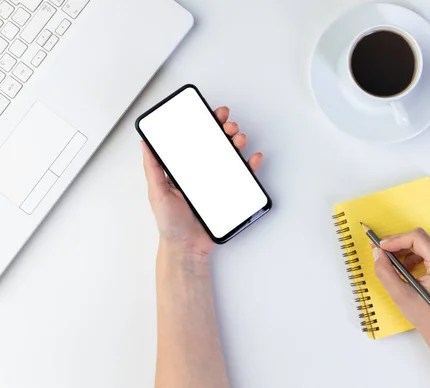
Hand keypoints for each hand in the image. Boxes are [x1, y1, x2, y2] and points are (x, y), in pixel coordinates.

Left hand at [142, 106, 262, 258]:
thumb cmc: (170, 224)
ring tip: (238, 139)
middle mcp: (202, 173)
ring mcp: (217, 182)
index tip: (211, 113)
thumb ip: (153, 169)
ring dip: (237, 143)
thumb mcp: (157, 193)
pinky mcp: (230, 194)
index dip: (204, 124)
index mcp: (185, 169)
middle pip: (216, 144)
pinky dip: (251, 165)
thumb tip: (145, 143)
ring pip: (231, 156)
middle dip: (224, 129)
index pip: (195, 140)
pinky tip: (253, 158)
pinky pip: (243, 177)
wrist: (187, 248)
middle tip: (227, 125)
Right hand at [373, 228, 429, 341]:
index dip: (397, 239)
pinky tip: (406, 269)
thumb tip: (378, 252)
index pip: (418, 239)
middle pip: (421, 239)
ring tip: (394, 265)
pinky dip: (414, 256)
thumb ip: (385, 272)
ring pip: (425, 244)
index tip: (381, 246)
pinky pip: (429, 251)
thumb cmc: (426, 317)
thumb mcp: (400, 296)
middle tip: (382, 251)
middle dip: (399, 244)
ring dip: (406, 251)